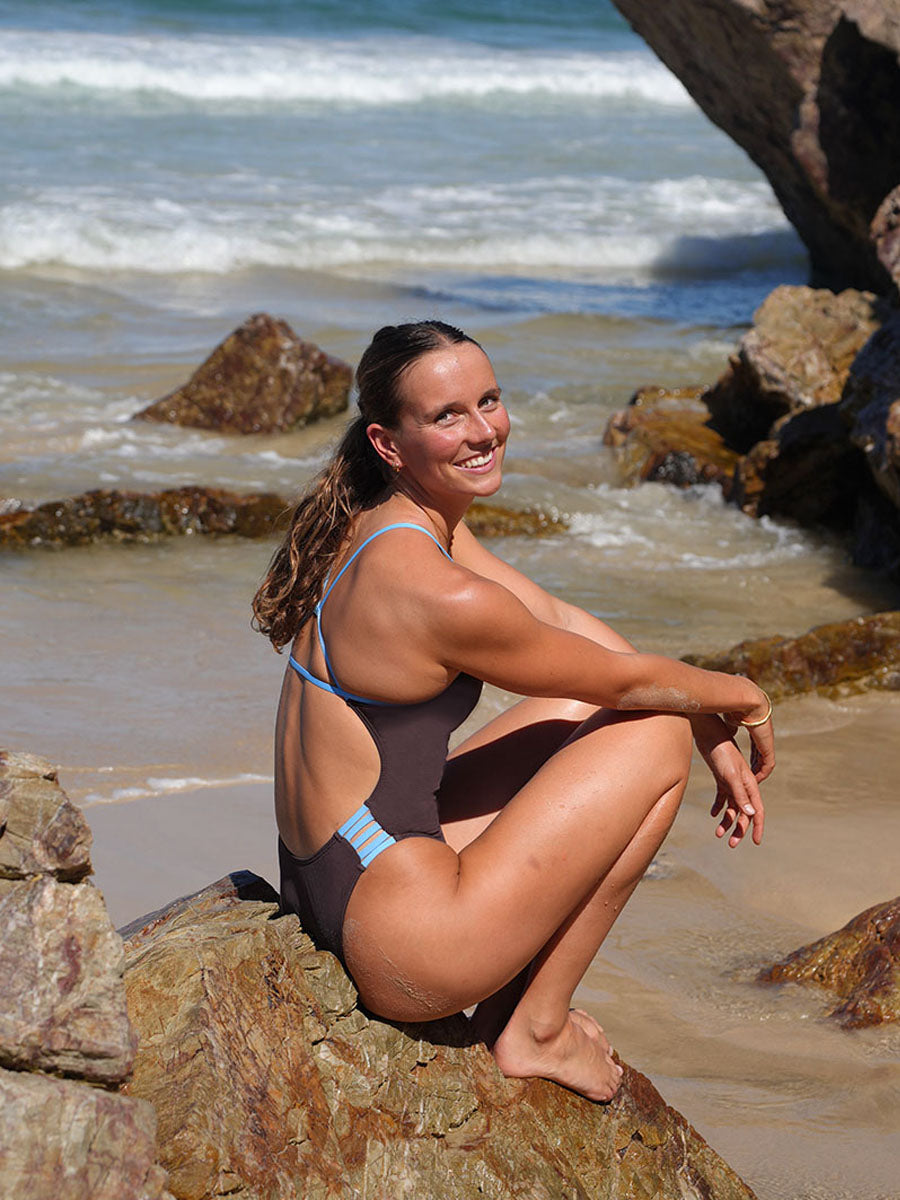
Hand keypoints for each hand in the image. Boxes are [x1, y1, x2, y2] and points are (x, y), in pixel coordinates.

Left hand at [691, 714, 766, 846]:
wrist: (709, 735)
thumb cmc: (721, 753)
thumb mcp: (730, 775)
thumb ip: (739, 794)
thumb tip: (749, 814)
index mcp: (750, 786)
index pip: (757, 811)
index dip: (757, 827)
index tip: (756, 842)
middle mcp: (743, 786)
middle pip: (744, 812)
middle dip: (739, 829)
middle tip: (732, 845)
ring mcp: (732, 783)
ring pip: (732, 807)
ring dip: (727, 821)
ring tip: (717, 834)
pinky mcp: (722, 779)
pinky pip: (722, 798)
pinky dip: (718, 807)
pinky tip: (712, 814)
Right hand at [722, 689, 774, 781]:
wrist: (747, 702)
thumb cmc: (736, 707)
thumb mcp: (731, 719)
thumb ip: (730, 726)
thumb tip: (725, 730)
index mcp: (756, 728)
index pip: (756, 746)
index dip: (750, 757)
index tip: (744, 766)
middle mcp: (764, 735)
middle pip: (761, 755)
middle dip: (755, 767)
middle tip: (749, 777)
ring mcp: (767, 741)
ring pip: (766, 762)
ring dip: (759, 772)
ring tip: (752, 781)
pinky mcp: (768, 746)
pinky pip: (768, 764)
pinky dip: (762, 772)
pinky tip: (756, 779)